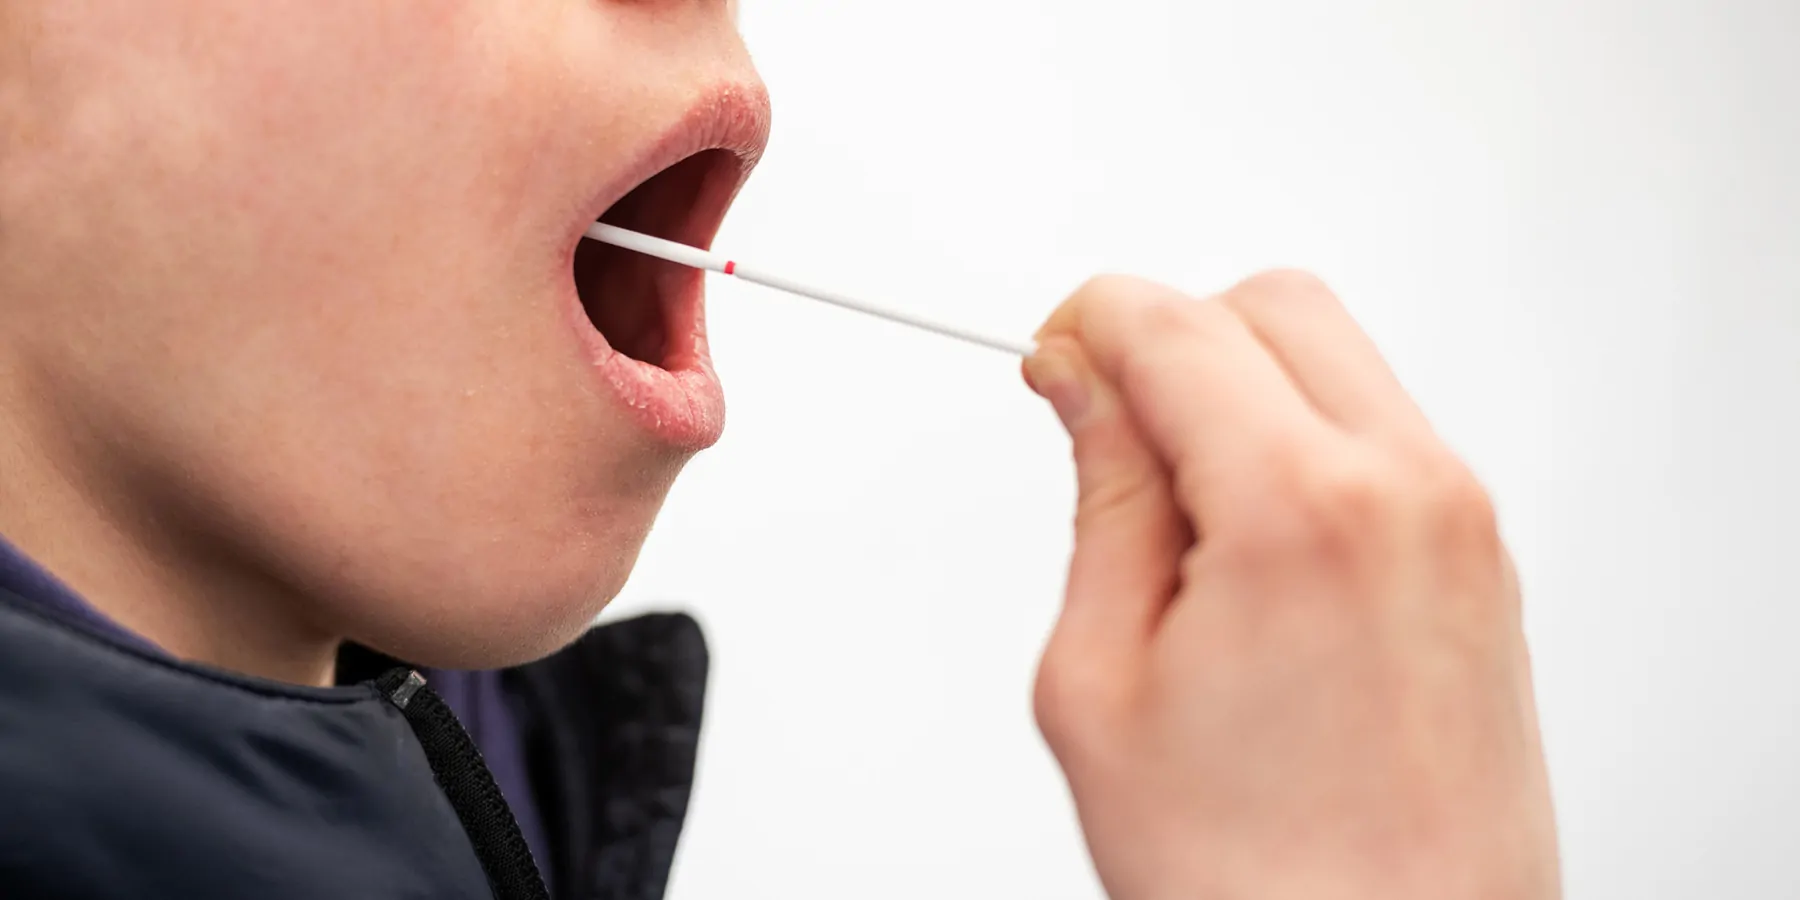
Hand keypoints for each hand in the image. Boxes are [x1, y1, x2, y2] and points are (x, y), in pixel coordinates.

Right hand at [1023, 272, 1558, 899]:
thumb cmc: (1254, 881)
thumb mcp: (1103, 684)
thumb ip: (1102, 501)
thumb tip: (1086, 386)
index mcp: (1302, 512)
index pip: (1175, 325)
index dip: (1087, 325)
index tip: (1052, 363)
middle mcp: (1409, 494)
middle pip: (1274, 305)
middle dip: (1172, 336)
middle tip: (1107, 429)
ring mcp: (1464, 526)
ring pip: (1338, 360)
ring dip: (1243, 391)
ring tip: (1179, 521)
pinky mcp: (1483, 564)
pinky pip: (1384, 435)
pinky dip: (1305, 443)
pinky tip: (1248, 550)